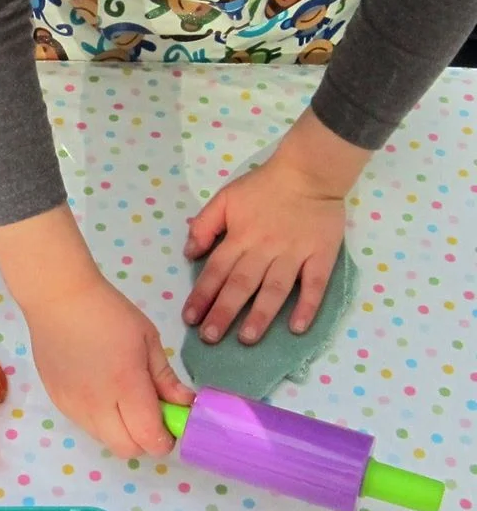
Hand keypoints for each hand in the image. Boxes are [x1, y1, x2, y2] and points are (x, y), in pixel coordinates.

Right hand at [25, 275, 193, 458]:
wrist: (58, 297)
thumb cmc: (108, 311)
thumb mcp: (147, 338)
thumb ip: (166, 377)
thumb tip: (184, 404)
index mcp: (126, 385)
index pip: (149, 438)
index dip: (165, 438)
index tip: (170, 419)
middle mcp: (98, 404)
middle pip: (127, 449)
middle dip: (144, 439)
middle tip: (148, 411)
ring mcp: (73, 405)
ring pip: (104, 440)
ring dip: (120, 430)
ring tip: (121, 397)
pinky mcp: (57, 400)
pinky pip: (84, 425)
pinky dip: (98, 418)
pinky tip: (98, 388)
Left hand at [182, 150, 346, 344]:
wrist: (309, 172)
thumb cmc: (263, 186)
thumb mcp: (225, 197)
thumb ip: (205, 224)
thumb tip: (189, 253)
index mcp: (240, 236)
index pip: (216, 270)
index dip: (202, 295)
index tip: (190, 318)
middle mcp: (264, 249)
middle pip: (241, 284)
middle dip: (224, 313)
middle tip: (210, 338)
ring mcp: (294, 254)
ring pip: (274, 289)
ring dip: (260, 315)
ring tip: (247, 338)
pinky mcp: (321, 256)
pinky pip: (315, 285)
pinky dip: (307, 307)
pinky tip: (296, 328)